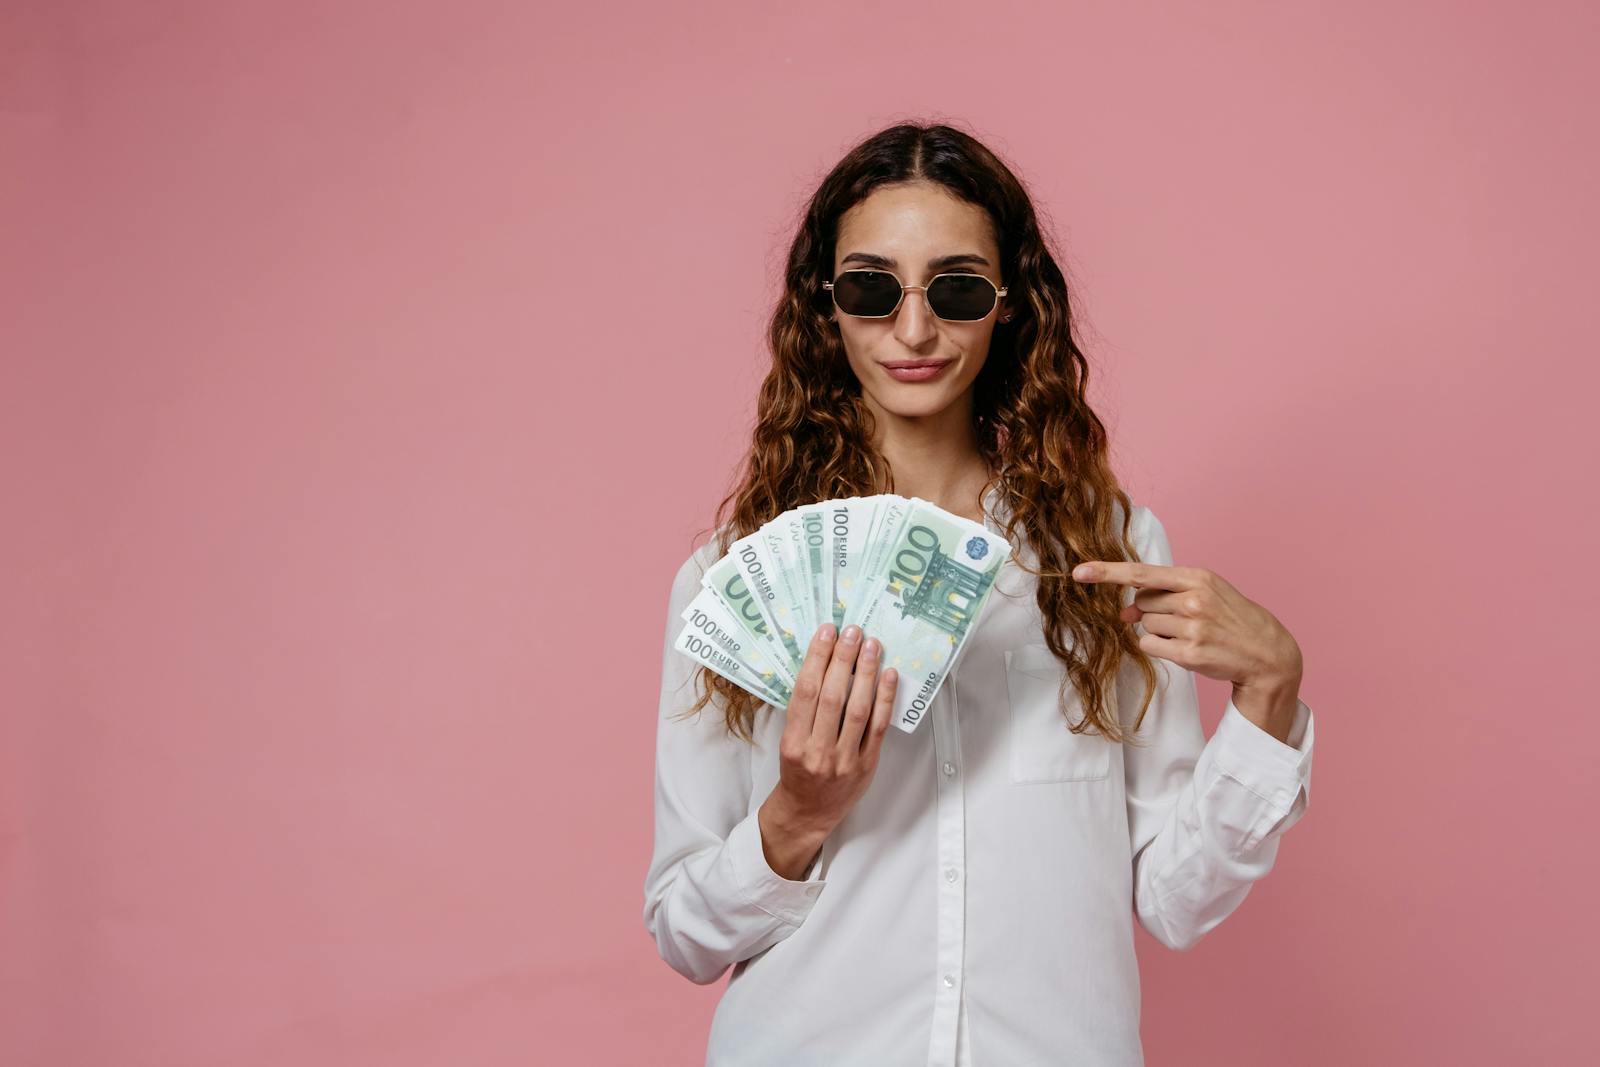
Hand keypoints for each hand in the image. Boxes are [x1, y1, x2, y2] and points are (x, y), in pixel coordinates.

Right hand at [770, 623, 898, 834]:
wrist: (808, 812)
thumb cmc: (798, 772)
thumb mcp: (789, 742)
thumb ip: (804, 711)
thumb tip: (822, 664)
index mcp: (793, 743)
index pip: (806, 693)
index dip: (817, 659)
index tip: (825, 633)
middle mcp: (818, 752)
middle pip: (833, 697)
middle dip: (843, 659)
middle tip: (852, 631)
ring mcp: (845, 760)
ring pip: (858, 709)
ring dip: (866, 673)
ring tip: (871, 645)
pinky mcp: (867, 764)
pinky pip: (878, 727)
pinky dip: (885, 698)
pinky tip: (888, 675)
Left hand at [1071, 559, 1303, 740]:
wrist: (1267, 653)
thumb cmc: (1230, 619)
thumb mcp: (1204, 594)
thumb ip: (1163, 595)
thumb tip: (1124, 613)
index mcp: (1197, 577)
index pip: (1142, 573)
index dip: (1107, 572)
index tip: (1079, 572)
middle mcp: (1194, 600)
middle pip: (1142, 604)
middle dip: (1153, 612)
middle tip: (1184, 619)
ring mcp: (1192, 628)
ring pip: (1145, 626)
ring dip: (1159, 631)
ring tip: (1192, 634)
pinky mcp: (1189, 654)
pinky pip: (1150, 646)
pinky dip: (1159, 648)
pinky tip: (1186, 648)